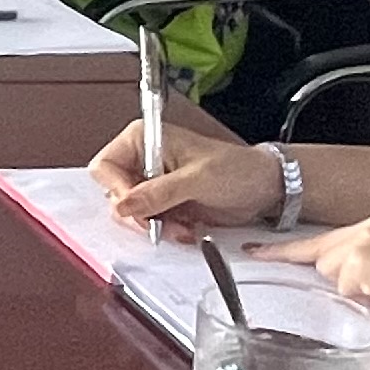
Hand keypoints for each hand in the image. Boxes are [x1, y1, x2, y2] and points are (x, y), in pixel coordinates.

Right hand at [89, 116, 272, 232]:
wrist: (264, 187)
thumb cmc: (238, 169)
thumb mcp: (196, 179)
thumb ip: (157, 192)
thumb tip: (124, 204)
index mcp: (145, 139)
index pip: (105, 166)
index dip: (116, 189)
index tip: (135, 206)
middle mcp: (144, 160)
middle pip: (114, 192)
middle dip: (138, 213)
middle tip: (158, 222)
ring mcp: (153, 183)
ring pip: (130, 212)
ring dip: (153, 225)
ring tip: (180, 226)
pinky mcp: (163, 203)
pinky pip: (148, 222)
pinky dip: (164, 230)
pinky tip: (185, 228)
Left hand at [274, 214, 369, 346]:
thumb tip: (364, 285)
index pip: (338, 236)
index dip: (295, 248)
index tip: (260, 250)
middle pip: (328, 252)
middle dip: (339, 277)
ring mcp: (368, 237)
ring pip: (333, 271)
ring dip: (357, 291)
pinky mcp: (363, 258)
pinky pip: (345, 288)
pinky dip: (364, 299)